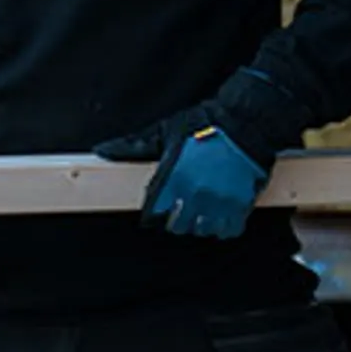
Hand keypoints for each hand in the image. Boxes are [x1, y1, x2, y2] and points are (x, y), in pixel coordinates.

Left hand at [96, 70, 306, 239]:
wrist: (246, 122)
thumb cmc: (205, 124)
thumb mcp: (166, 131)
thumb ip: (135, 145)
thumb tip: (104, 150)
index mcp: (173, 177)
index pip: (155, 212)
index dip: (154, 213)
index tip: (157, 209)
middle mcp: (195, 193)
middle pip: (177, 225)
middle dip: (176, 219)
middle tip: (180, 207)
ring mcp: (219, 201)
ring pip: (202, 230)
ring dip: (199, 224)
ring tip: (201, 209)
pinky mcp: (241, 204)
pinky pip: (228, 230)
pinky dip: (223, 227)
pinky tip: (220, 214)